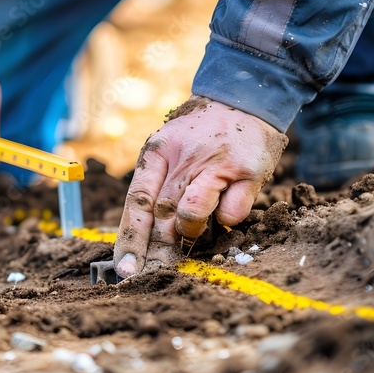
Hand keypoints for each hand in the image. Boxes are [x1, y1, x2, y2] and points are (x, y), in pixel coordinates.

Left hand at [114, 96, 287, 278]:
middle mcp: (184, 158)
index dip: (130, 238)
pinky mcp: (247, 172)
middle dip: (155, 250)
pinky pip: (231, 213)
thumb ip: (155, 187)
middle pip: (162, 214)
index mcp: (157, 153)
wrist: (244, 99)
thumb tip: (139, 240)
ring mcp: (216, 164)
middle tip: (151, 273)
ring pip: (192, 214)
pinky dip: (225, 219)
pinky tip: (225, 205)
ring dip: (190, 231)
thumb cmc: (201, 135)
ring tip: (193, 230)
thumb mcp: (168, 149)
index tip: (126, 268)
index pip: (137, 201)